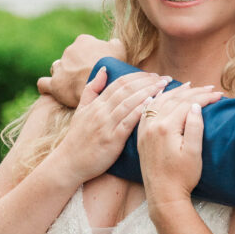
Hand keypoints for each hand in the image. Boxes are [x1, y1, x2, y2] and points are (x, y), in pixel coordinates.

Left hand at [37, 35, 126, 106]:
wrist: (106, 86)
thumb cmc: (114, 67)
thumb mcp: (120, 50)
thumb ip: (114, 44)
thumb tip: (111, 43)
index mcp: (84, 41)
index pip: (84, 44)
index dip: (91, 55)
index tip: (97, 65)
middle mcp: (69, 51)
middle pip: (70, 57)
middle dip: (77, 65)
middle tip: (88, 77)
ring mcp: (60, 67)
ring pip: (57, 68)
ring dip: (63, 74)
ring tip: (73, 85)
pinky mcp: (54, 84)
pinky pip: (43, 84)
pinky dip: (47, 86)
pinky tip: (51, 90)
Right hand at [52, 67, 169, 185]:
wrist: (68, 163)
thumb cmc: (77, 138)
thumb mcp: (81, 110)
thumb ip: (92, 89)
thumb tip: (104, 69)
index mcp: (96, 104)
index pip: (120, 83)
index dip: (138, 76)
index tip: (154, 75)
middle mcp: (101, 111)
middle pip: (127, 90)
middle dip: (148, 81)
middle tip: (165, 78)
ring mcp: (106, 125)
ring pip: (129, 103)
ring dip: (148, 92)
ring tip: (164, 87)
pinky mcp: (112, 140)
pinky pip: (128, 122)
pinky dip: (140, 111)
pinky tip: (152, 104)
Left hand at [138, 84, 221, 215]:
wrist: (163, 196)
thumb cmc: (182, 176)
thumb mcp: (194, 152)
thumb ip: (195, 126)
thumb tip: (195, 106)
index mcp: (166, 127)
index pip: (187, 103)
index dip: (204, 97)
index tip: (219, 94)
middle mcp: (152, 125)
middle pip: (173, 99)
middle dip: (193, 91)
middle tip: (210, 87)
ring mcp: (145, 130)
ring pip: (159, 102)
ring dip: (174, 92)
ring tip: (189, 86)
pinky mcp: (142, 137)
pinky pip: (147, 111)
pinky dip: (156, 100)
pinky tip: (160, 95)